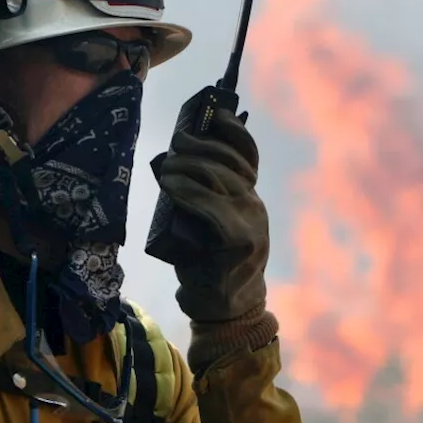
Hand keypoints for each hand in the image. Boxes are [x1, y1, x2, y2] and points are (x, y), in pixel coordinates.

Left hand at [152, 108, 277, 369]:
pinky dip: (188, 190)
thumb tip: (173, 160)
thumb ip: (204, 194)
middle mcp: (255, 205)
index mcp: (250, 198)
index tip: (212, 114)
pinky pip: (211, 204)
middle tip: (176, 144)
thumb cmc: (208, 263)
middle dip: (201, 145)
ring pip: (220, 178)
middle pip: (230, 161)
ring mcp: (250, 221)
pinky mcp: (238, 239)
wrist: (225, 308)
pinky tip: (171, 184)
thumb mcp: (209, 222)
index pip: (247, 154)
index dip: (231, 129)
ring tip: (168, 167)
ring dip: (188, 166)